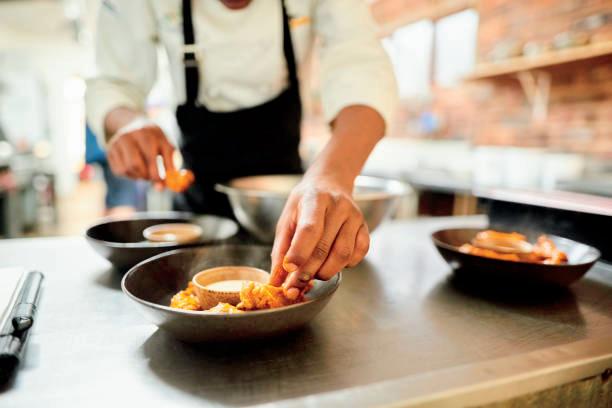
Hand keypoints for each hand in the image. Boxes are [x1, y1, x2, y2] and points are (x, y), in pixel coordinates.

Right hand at [107, 125, 174, 184]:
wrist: (133, 125)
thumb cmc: (155, 141)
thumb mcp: (166, 148)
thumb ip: (169, 166)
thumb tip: (161, 187)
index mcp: (150, 133)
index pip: (153, 156)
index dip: (159, 173)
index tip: (163, 183)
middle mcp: (132, 135)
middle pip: (136, 164)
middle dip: (147, 176)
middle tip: (154, 179)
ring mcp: (118, 142)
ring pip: (127, 169)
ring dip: (138, 176)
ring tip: (145, 171)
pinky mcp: (110, 150)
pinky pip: (119, 171)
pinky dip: (129, 175)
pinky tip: (135, 168)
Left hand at [270, 176, 369, 298]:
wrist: (330, 183)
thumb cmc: (305, 203)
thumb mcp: (287, 218)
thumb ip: (281, 249)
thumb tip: (277, 280)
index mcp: (315, 199)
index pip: (309, 229)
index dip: (299, 252)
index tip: (289, 269)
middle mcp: (338, 206)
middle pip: (325, 247)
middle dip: (308, 271)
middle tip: (295, 285)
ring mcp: (355, 217)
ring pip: (343, 254)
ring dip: (326, 272)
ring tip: (313, 274)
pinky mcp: (365, 227)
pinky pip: (359, 254)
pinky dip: (345, 266)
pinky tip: (333, 263)